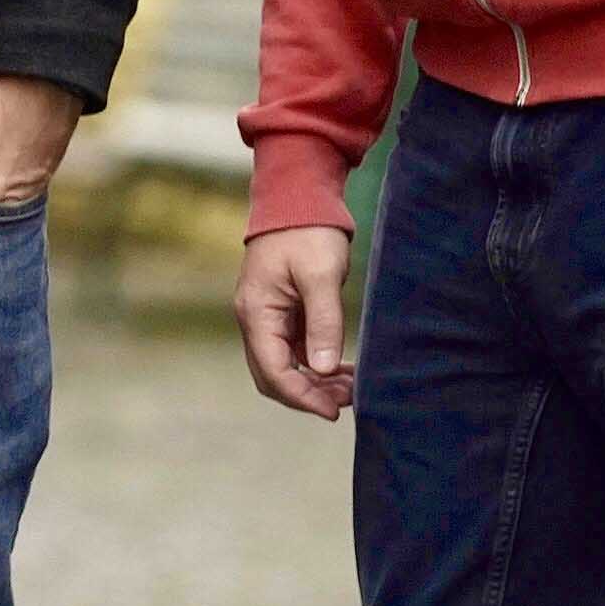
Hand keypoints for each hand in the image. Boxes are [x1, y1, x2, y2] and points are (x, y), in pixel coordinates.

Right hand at [236, 226, 354, 420]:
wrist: (298, 194)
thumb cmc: (308, 230)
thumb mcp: (321, 275)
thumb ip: (323, 323)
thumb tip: (322, 369)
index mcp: (256, 312)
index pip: (273, 372)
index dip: (303, 397)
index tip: (334, 411)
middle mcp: (254, 317)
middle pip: (272, 375)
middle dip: (308, 393)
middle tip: (347, 400)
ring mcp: (265, 314)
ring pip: (283, 364)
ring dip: (313, 380)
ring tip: (351, 386)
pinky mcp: (279, 308)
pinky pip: (292, 347)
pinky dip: (314, 361)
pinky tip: (341, 366)